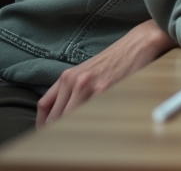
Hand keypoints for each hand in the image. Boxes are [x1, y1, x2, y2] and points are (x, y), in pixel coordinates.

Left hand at [37, 18, 173, 127]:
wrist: (137, 45)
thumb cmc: (114, 59)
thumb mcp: (86, 70)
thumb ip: (70, 88)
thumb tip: (59, 112)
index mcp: (67, 77)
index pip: (44, 106)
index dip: (43, 122)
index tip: (48, 130)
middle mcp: (74, 82)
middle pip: (55, 117)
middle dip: (57, 130)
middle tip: (64, 137)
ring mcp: (89, 88)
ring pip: (70, 119)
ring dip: (72, 129)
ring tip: (81, 133)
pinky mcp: (106, 91)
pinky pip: (90, 114)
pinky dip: (90, 123)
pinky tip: (96, 124)